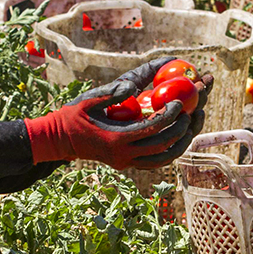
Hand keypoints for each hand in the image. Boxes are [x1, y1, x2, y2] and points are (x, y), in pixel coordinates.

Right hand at [24, 57, 212, 170]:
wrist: (59, 141)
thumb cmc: (72, 116)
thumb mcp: (88, 100)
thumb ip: (110, 93)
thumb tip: (132, 88)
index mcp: (116, 139)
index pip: (152, 129)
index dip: (170, 116)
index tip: (180, 102)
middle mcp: (124, 155)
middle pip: (163, 147)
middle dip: (182, 129)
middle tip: (194, 112)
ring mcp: (126, 163)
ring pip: (163, 159)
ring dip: (182, 143)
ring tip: (193, 125)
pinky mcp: (126, 165)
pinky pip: (155, 162)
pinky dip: (170, 151)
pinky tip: (179, 136)